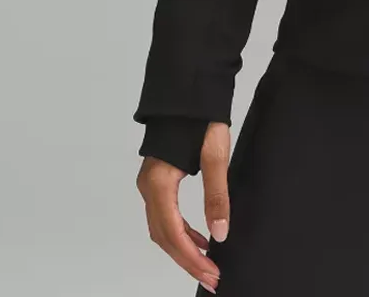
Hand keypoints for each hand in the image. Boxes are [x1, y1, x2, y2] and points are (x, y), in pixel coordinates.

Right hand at [136, 121, 230, 291]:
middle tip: (212, 277)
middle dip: (187, 260)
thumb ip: (217, 195)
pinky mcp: (157, 180)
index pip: (173, 233)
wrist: (189, 91)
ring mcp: (150, 184)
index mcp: (159, 183)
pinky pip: (164, 216)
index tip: (211, 274)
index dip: (191, 258)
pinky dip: (181, 232)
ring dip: (183, 249)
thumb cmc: (202, 117)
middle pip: (164, 237)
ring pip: (162, 229)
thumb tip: (220, 234)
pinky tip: (199, 237)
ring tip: (208, 263)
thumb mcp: (215, 155)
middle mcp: (149, 187)